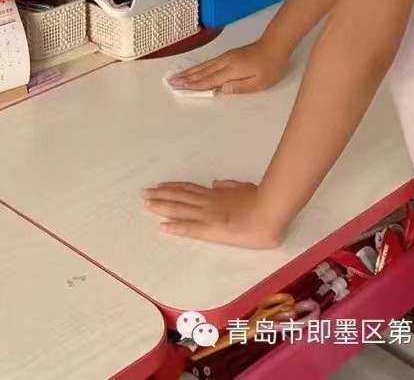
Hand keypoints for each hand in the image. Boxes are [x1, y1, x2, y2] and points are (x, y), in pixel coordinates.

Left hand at [143, 180, 283, 247]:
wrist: (269, 211)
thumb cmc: (260, 200)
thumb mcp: (243, 188)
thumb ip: (229, 186)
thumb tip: (216, 183)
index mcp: (216, 194)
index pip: (190, 189)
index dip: (174, 188)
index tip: (160, 186)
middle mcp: (208, 202)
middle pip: (179, 197)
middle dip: (160, 195)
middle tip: (144, 193)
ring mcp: (208, 215)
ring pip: (180, 209)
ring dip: (162, 206)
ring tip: (146, 204)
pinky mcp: (212, 229)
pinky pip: (190, 228)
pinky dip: (176, 227)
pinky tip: (163, 227)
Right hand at [166, 39, 288, 95]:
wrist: (274, 45)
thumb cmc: (270, 67)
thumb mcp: (260, 83)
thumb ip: (240, 87)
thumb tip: (222, 90)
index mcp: (231, 70)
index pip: (209, 80)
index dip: (194, 85)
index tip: (180, 87)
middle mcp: (225, 62)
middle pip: (202, 72)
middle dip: (186, 78)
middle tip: (171, 81)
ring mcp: (226, 57)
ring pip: (204, 66)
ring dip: (190, 71)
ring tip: (178, 75)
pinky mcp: (228, 55)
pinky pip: (209, 62)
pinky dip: (199, 67)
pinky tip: (195, 69)